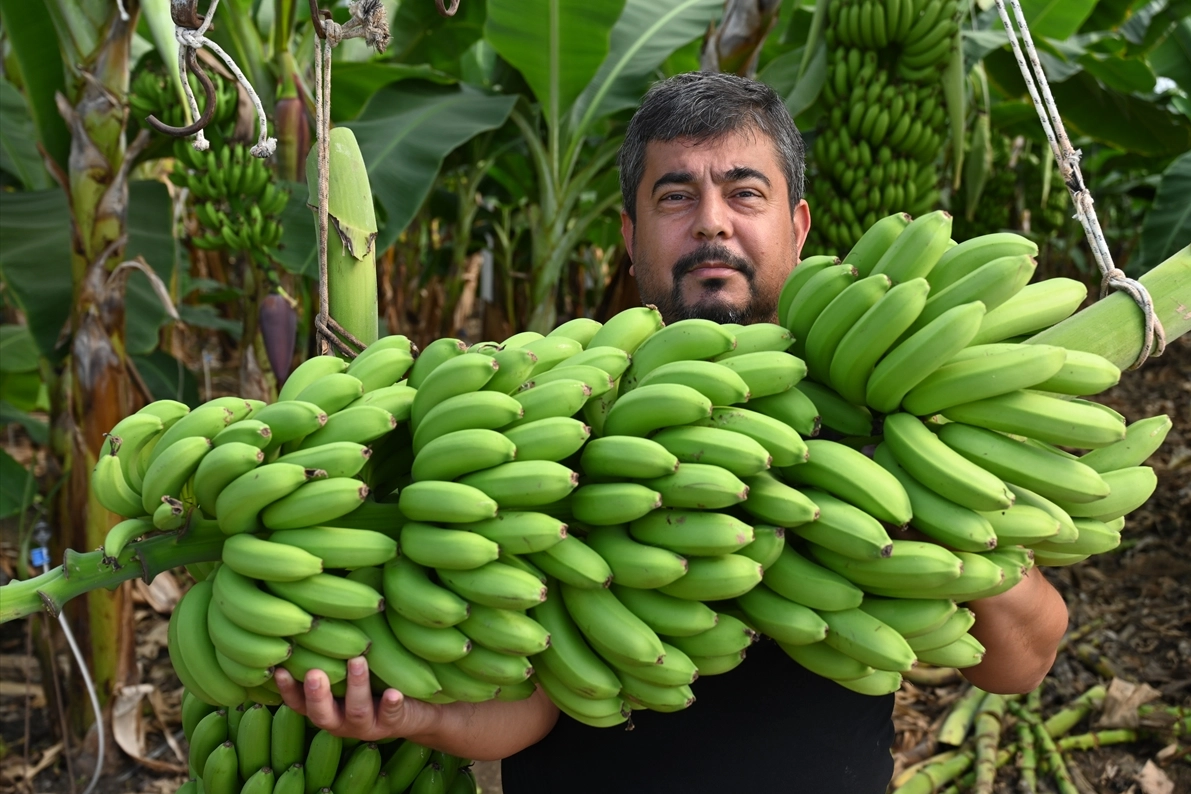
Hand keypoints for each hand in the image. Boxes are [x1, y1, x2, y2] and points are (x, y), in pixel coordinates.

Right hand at [274, 656, 432, 741]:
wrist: (417, 710)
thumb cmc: (374, 682)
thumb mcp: (349, 671)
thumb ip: (333, 655)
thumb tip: (314, 610)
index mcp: (327, 708)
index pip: (299, 703)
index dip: (288, 689)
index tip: (278, 669)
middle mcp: (342, 720)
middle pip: (322, 715)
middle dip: (317, 695)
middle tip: (314, 673)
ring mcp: (367, 725)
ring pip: (357, 711)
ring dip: (356, 686)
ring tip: (358, 661)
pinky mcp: (394, 723)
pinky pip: (391, 716)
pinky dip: (391, 704)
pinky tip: (395, 693)